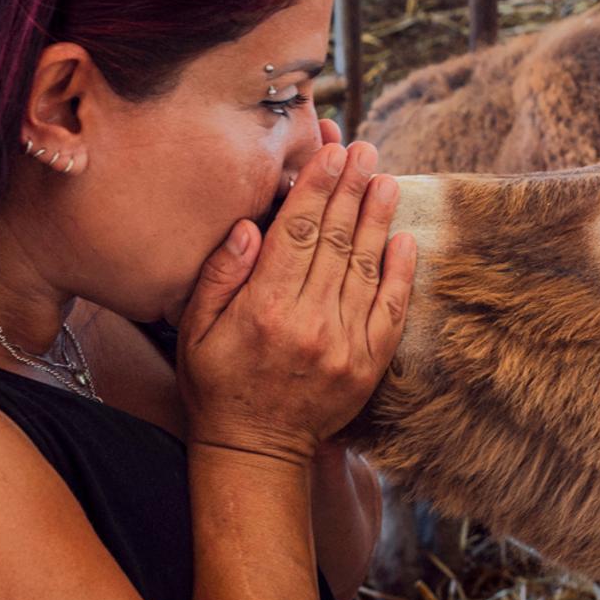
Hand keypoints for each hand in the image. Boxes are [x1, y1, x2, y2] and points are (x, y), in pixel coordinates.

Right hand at [177, 140, 415, 464]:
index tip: (332, 152)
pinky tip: (404, 239)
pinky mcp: (368, 363)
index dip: (317, 188)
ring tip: (386, 178)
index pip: (297, 232)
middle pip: (336, 241)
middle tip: (365, 150)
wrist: (256, 450)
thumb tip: (247, 226)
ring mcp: (345, 344)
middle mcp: (309, 322)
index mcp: (265, 309)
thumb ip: (220, 276)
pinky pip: (390, 309)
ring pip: (366, 267)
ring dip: (378, 219)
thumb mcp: (195, 330)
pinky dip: (401, 273)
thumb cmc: (217, 385)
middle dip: (351, 189)